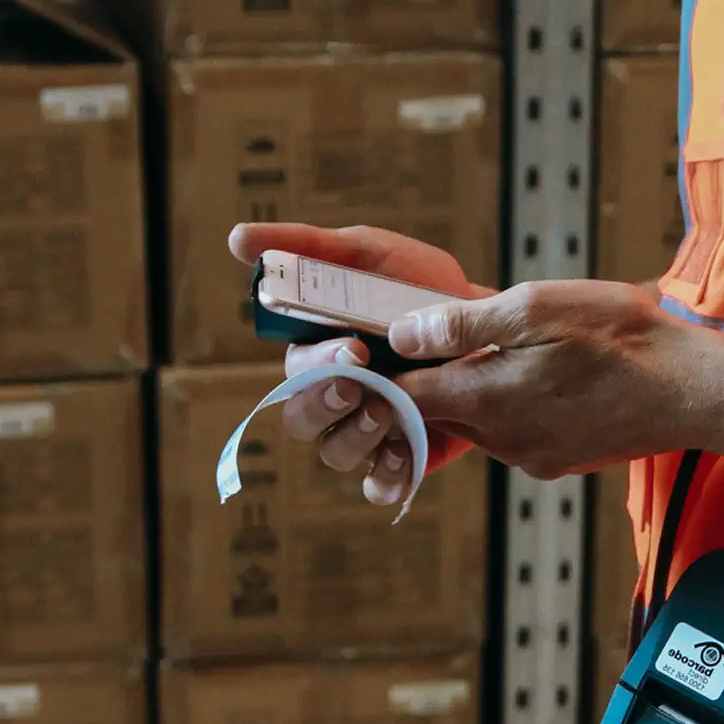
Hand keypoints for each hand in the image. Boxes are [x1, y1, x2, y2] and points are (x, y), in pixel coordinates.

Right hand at [228, 221, 486, 506]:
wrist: (486, 320)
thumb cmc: (417, 284)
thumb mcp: (365, 254)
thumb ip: (304, 246)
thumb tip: (236, 239)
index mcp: (318, 351)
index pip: (294, 370)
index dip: (316, 365)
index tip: (353, 348)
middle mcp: (335, 396)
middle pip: (302, 420)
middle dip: (326, 407)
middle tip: (364, 386)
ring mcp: (367, 430)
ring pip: (337, 452)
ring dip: (358, 437)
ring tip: (394, 411)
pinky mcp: (403, 456)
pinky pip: (380, 484)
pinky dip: (389, 476)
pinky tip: (407, 452)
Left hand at [390, 278, 723, 478]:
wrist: (695, 391)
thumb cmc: (623, 339)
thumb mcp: (538, 307)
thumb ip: (464, 323)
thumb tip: (404, 333)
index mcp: (486, 399)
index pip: (401, 399)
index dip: (381, 374)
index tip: (372, 352)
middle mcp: (500, 440)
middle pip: (434, 414)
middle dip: (428, 379)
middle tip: (434, 337)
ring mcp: (528, 457)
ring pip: (473, 424)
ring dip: (472, 390)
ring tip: (496, 347)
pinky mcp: (555, 462)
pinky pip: (510, 435)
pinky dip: (507, 406)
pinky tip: (537, 375)